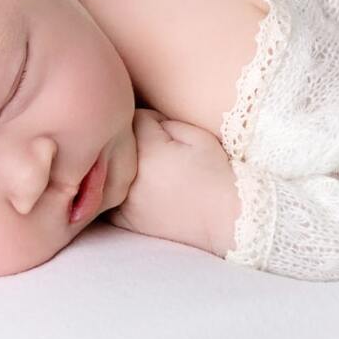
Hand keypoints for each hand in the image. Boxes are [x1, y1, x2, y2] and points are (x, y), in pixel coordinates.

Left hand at [107, 109, 240, 256]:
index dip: (154, 121)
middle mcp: (130, 176)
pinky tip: (144, 191)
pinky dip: (122, 190)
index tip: (169, 133)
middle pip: (120, 143)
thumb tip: (142, 120)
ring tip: (155, 172)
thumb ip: (164, 122)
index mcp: (148, 150)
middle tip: (163, 153)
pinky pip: (112, 196)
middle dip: (137, 141)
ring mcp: (125, 201)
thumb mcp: (198, 136)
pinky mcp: (126, 220)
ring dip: (126, 165)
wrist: (225, 220)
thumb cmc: (216, 175)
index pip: (136, 118)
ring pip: (113, 168)